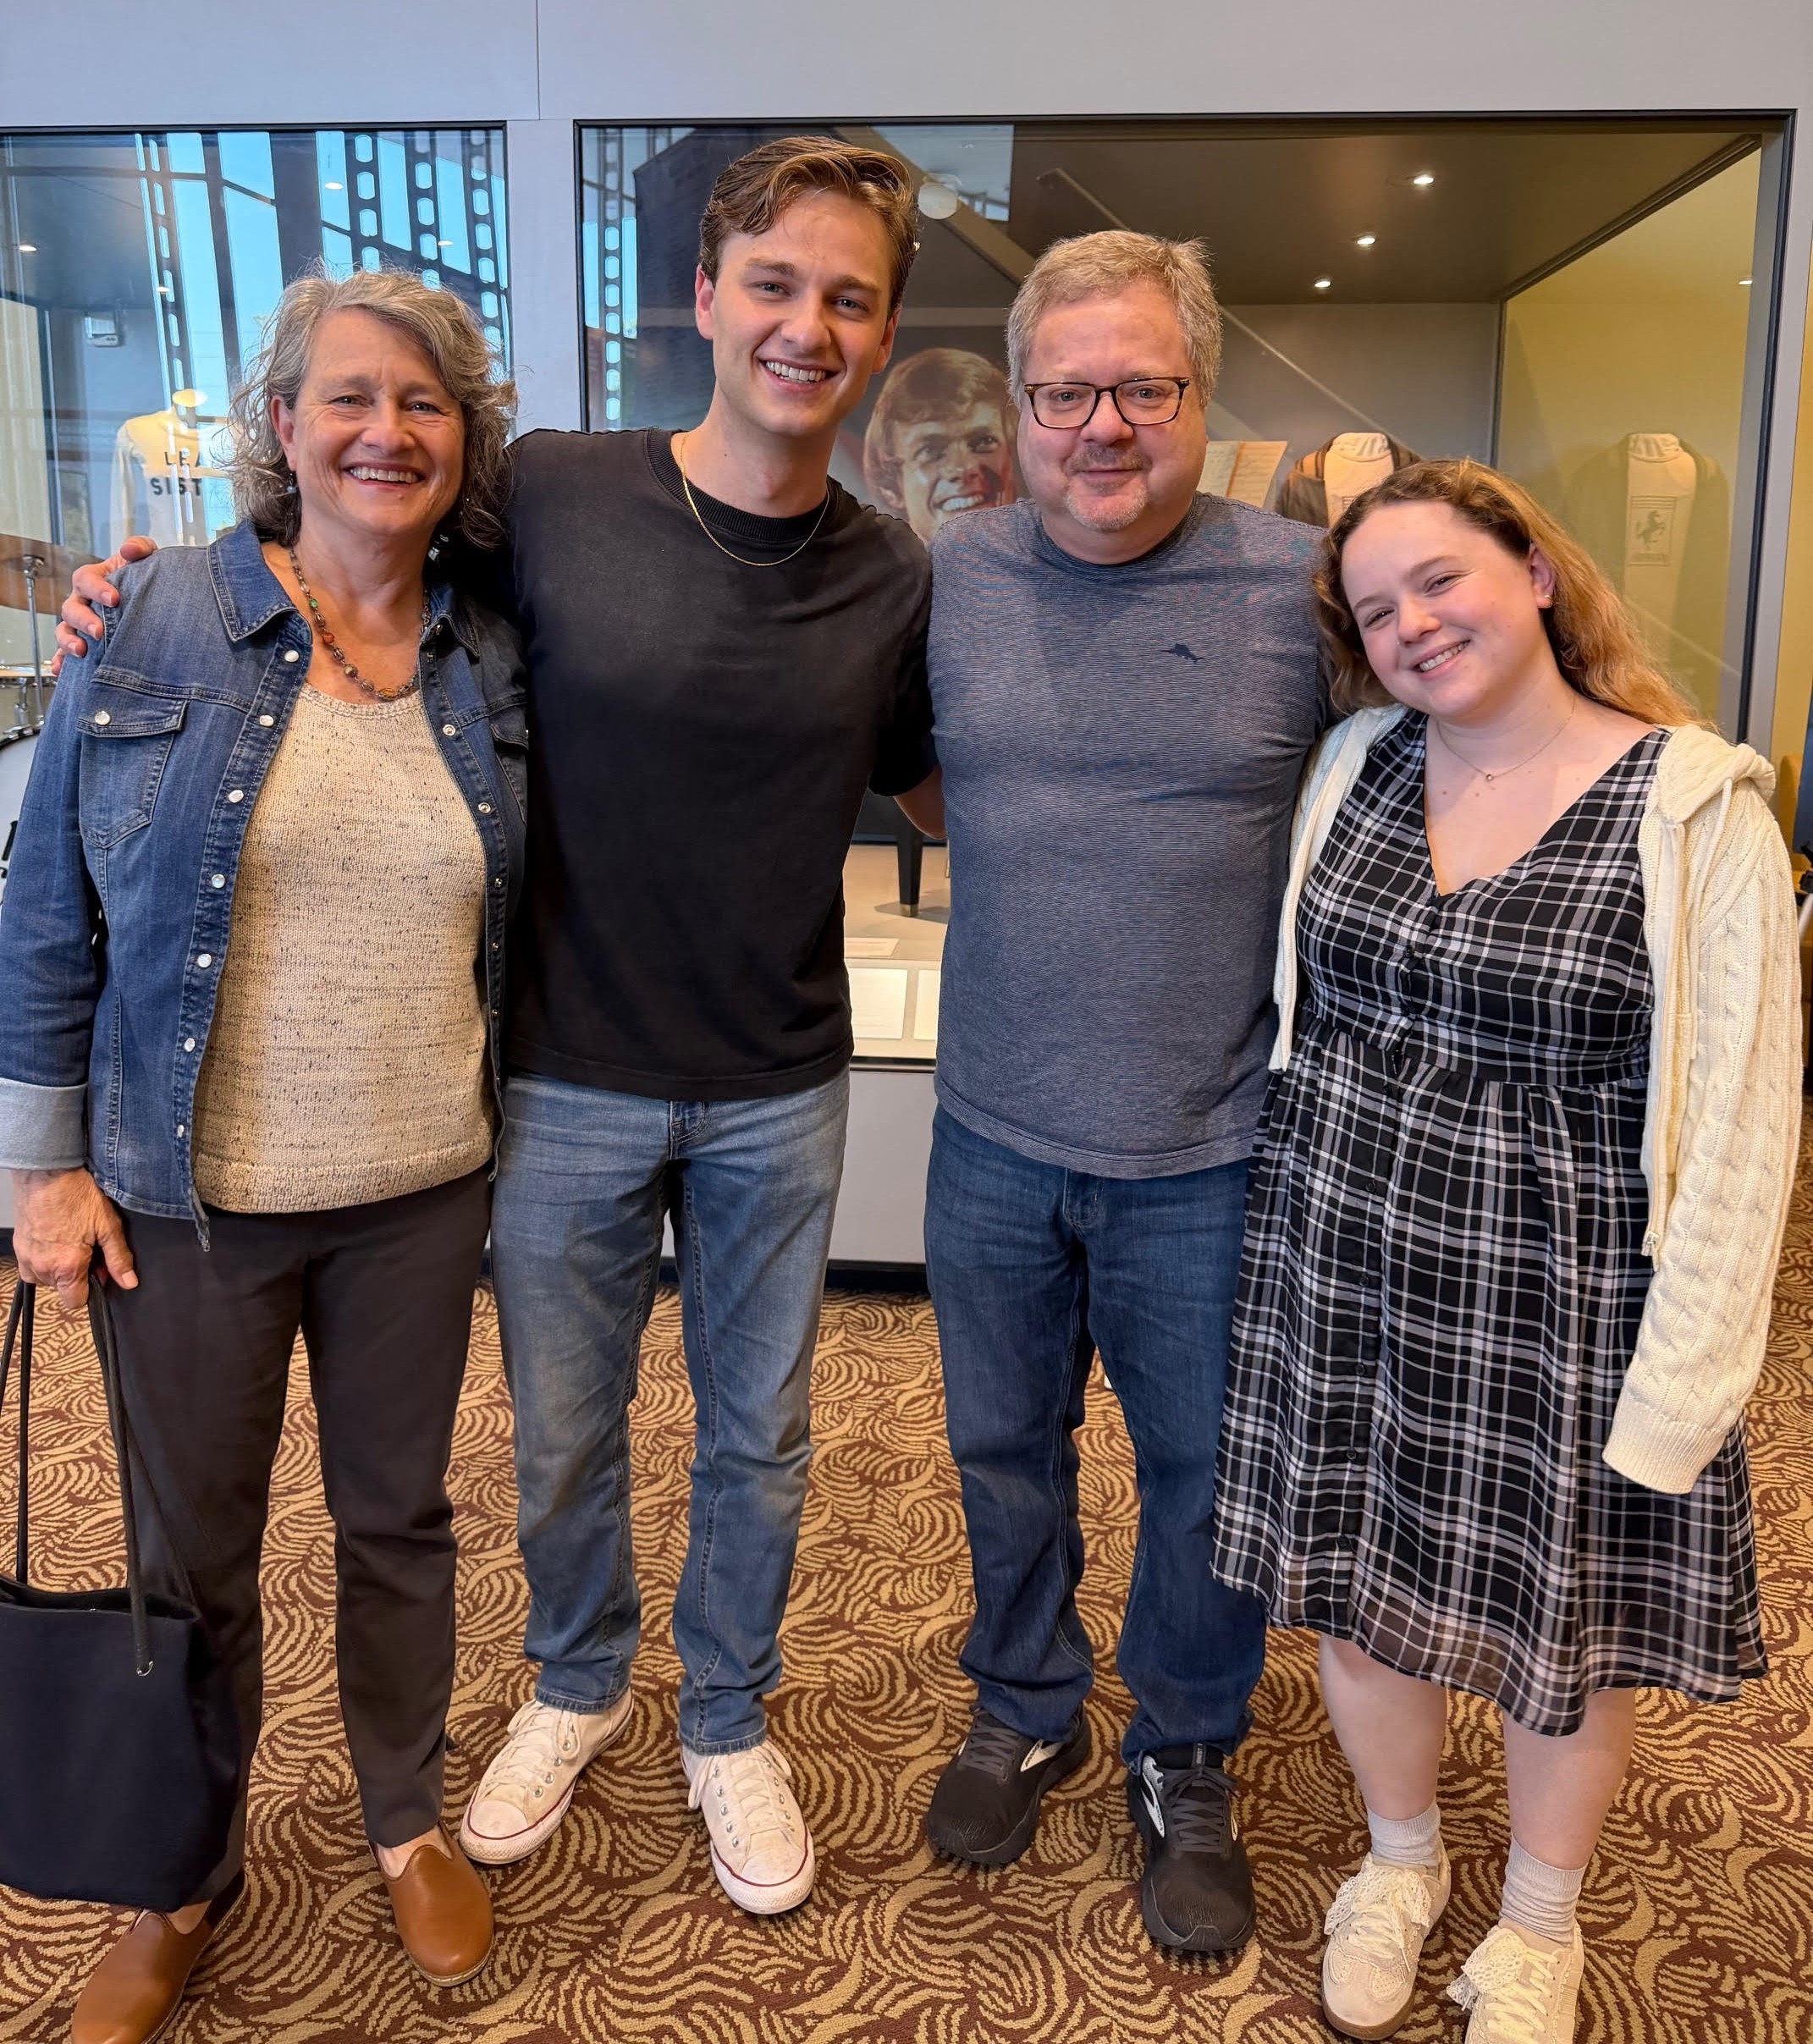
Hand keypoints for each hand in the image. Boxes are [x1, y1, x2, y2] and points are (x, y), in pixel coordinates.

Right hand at [9, 1168, 136, 1312]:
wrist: (47, 1171)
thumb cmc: (77, 1194)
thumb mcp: (108, 1226)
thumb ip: (118, 1258)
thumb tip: (128, 1282)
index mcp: (66, 1266)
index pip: (76, 1301)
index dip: (91, 1290)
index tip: (98, 1272)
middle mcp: (42, 1267)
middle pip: (62, 1288)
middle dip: (77, 1274)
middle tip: (88, 1248)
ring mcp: (27, 1257)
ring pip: (46, 1278)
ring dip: (60, 1267)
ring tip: (71, 1240)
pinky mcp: (18, 1247)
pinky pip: (31, 1266)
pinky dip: (44, 1259)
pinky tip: (55, 1239)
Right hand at [53, 535, 155, 662]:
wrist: (153, 598)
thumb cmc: (142, 576)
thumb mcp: (145, 558)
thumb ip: (140, 547)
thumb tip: (130, 549)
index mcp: (93, 579)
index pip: (85, 579)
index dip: (96, 588)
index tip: (114, 599)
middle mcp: (82, 601)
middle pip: (71, 608)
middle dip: (83, 620)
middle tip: (99, 631)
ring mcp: (80, 624)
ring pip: (64, 630)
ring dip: (68, 642)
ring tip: (81, 652)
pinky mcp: (84, 643)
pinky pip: (65, 653)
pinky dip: (62, 661)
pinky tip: (63, 671)